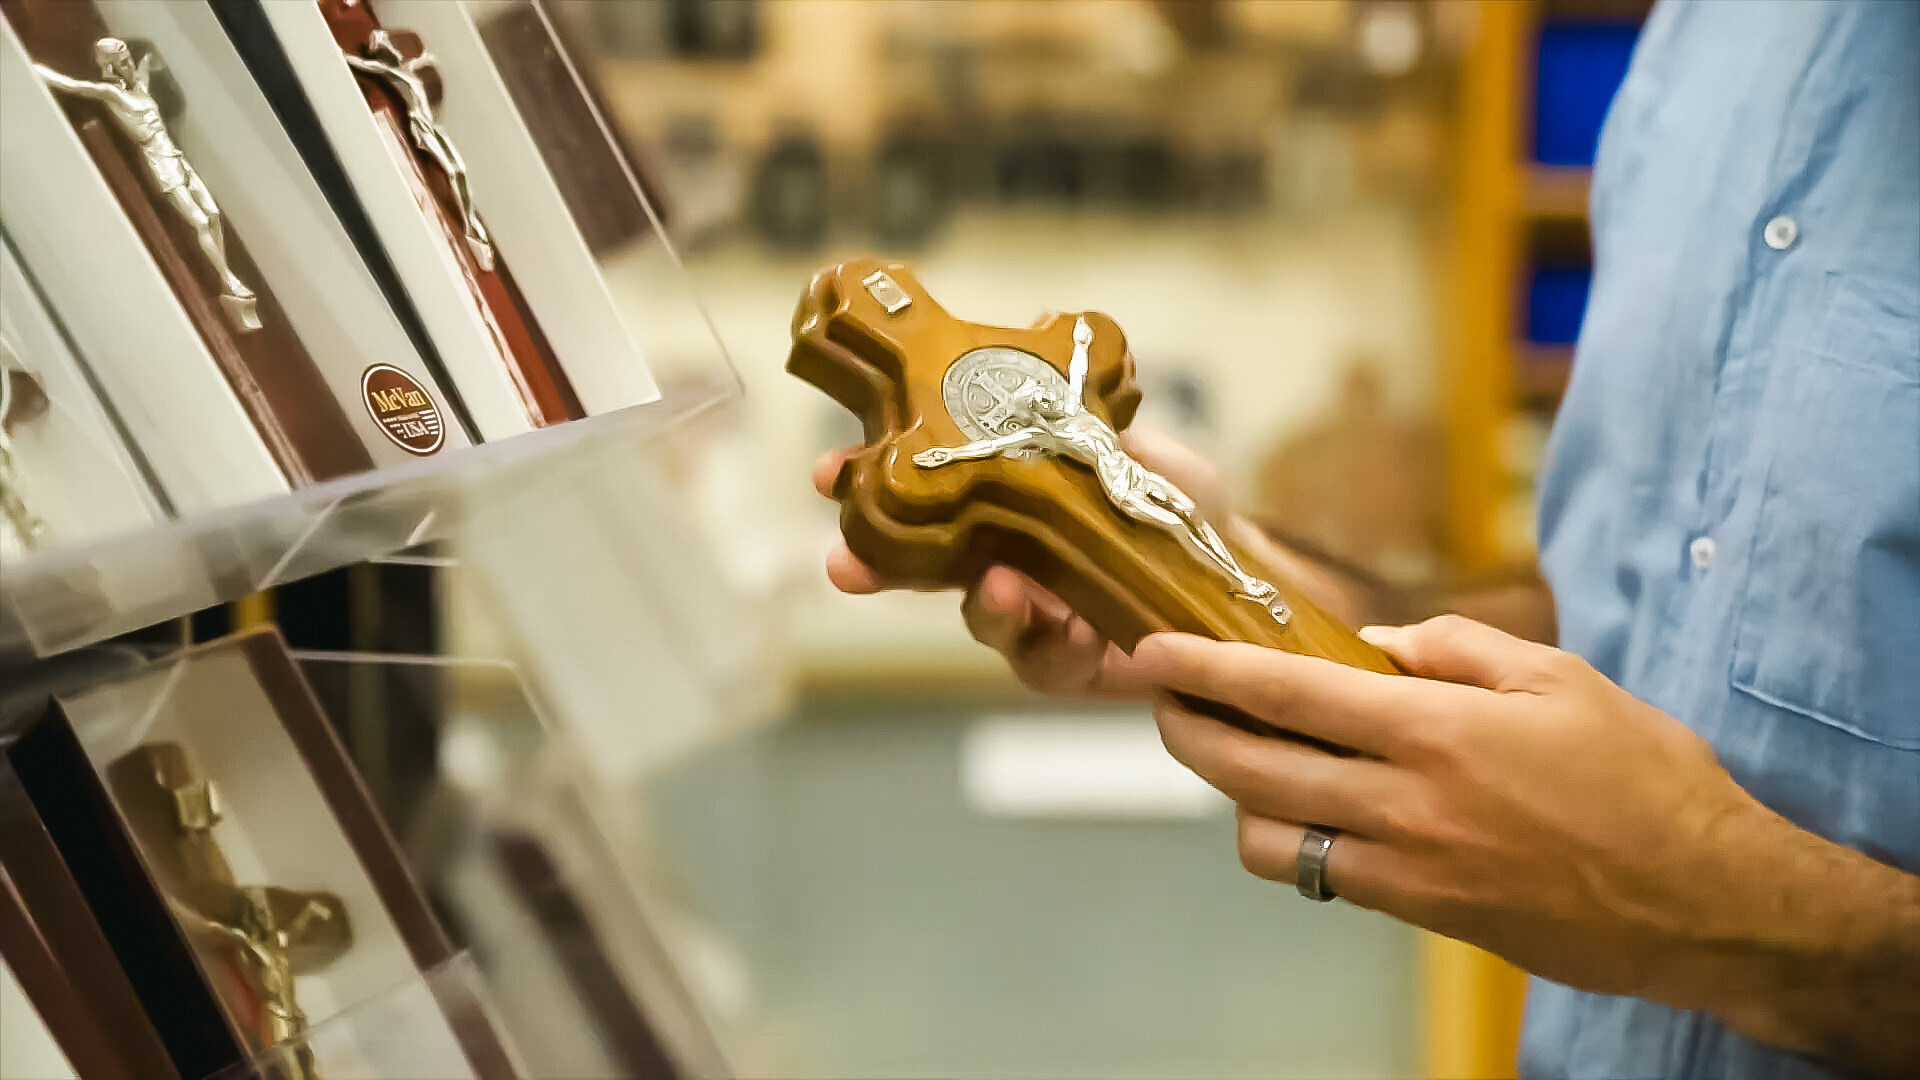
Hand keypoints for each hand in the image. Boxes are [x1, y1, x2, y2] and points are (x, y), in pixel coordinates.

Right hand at [812, 428, 1240, 699]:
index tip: (828, 472)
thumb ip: (1080, 410)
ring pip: (981, 619)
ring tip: (1002, 589)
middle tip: (846, 568)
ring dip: (984, 606)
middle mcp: (1000, 561)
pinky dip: (1057, 647)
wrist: (1240, 566)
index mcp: (999, 502)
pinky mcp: (1071, 665)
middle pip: (920, 568)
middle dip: (875, 568)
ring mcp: (1032, 617)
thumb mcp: (1131, 442)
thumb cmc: (1175, 503)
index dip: (865, 484)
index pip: (917, 492)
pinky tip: (1080, 631)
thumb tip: (1039, 319)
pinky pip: (1046, 665)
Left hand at [1132, 615, 1780, 1009]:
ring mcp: (1407, 869)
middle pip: (1248, 770)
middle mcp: (1404, 803)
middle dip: (1186, 730)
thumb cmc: (1646, 777)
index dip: (1203, 671)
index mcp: (1434, 730)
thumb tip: (1378, 646)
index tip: (1151, 652)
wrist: (1704, 902)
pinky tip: (1315, 809)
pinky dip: (1298, 841)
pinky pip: (1324, 878)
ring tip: (1246, 758)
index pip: (1283, 693)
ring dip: (1237, 796)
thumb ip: (1454, 650)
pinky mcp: (1422, 917)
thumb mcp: (1560, 677)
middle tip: (1163, 700)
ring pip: (1268, 838)